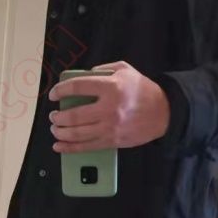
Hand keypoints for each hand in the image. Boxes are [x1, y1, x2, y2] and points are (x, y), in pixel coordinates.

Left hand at [47, 60, 170, 152]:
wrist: (163, 113)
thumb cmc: (143, 90)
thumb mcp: (125, 70)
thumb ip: (103, 70)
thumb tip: (83, 77)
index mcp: (111, 87)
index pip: (78, 87)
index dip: (61, 90)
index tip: (53, 94)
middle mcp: (108, 109)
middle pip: (74, 115)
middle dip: (58, 116)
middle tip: (53, 115)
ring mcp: (110, 128)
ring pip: (77, 134)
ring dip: (61, 132)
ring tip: (55, 129)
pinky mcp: (112, 141)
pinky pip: (86, 146)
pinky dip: (70, 148)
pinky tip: (59, 146)